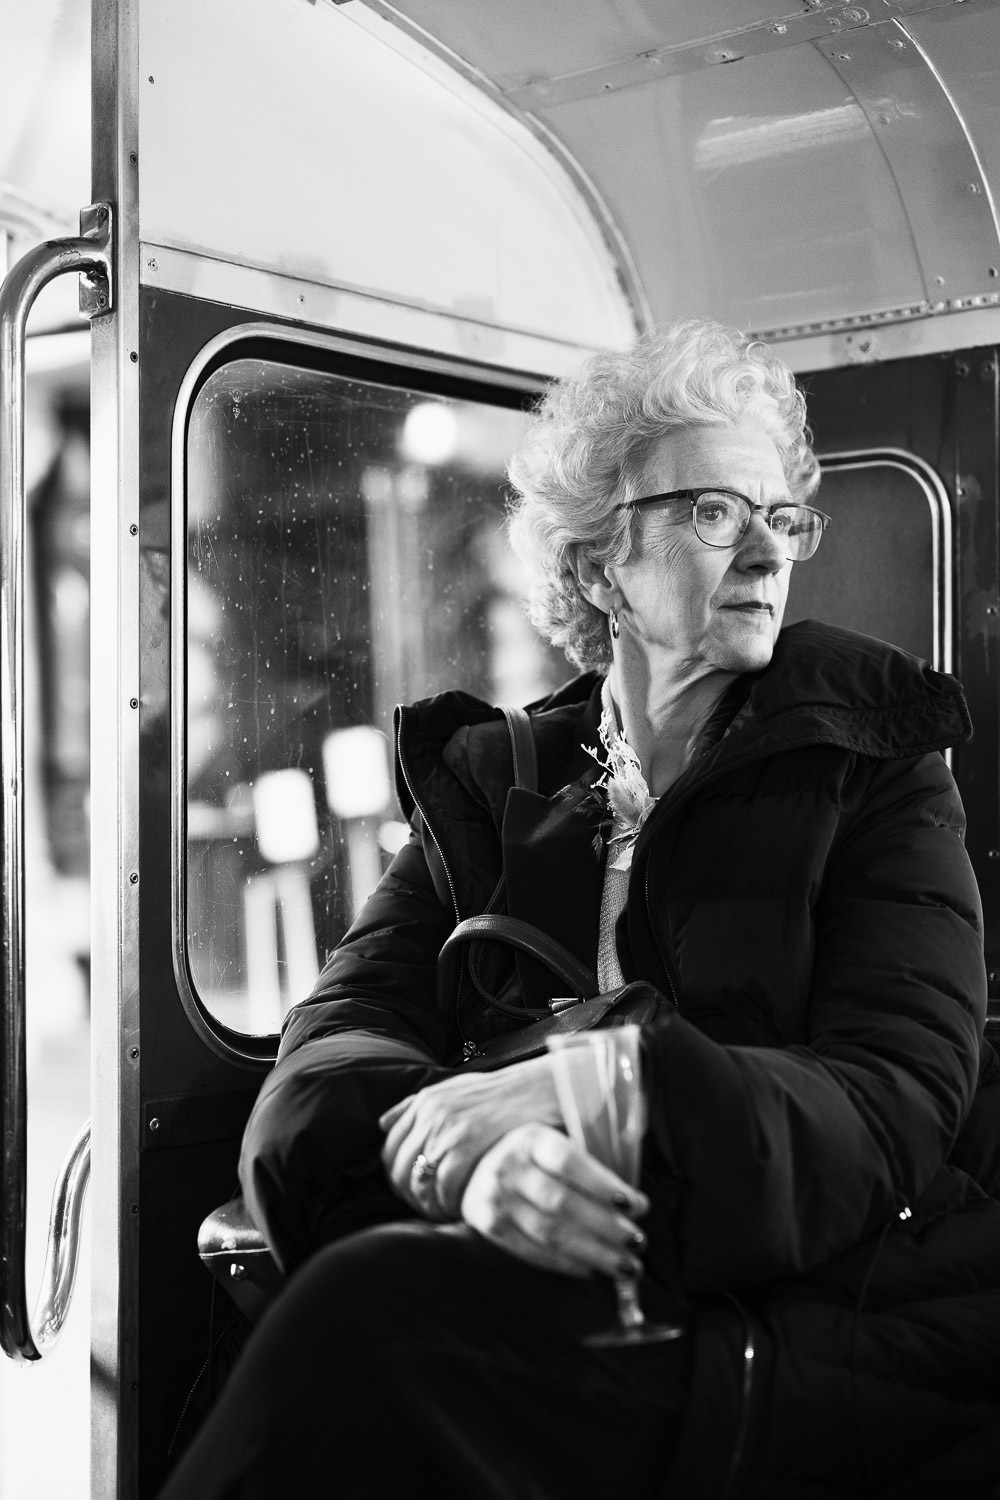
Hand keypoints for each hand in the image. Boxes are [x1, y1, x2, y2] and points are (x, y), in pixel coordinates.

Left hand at [379, 1057, 562, 1220]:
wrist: (543, 1090)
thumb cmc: (504, 1096)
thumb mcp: (457, 1089)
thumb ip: (417, 1105)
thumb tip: (382, 1124)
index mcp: (425, 1101)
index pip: (389, 1149)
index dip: (397, 1178)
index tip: (415, 1193)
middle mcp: (430, 1114)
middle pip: (398, 1170)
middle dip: (410, 1197)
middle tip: (430, 1210)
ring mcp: (446, 1130)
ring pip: (418, 1184)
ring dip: (429, 1206)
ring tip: (446, 1214)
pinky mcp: (466, 1146)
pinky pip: (443, 1189)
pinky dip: (449, 1206)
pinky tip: (462, 1211)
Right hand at [460, 1122, 649, 1276]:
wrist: (478, 1169)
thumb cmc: (536, 1159)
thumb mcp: (555, 1142)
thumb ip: (591, 1158)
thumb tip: (637, 1184)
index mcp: (532, 1140)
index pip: (568, 1162)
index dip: (602, 1185)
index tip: (634, 1204)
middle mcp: (509, 1167)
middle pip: (562, 1202)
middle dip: (606, 1226)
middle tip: (638, 1242)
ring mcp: (495, 1199)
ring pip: (550, 1233)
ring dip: (592, 1253)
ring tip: (625, 1266)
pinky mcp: (489, 1228)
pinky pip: (532, 1252)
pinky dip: (565, 1265)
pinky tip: (593, 1271)